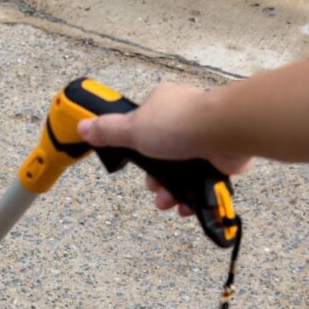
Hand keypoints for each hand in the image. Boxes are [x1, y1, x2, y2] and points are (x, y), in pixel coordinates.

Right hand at [76, 83, 252, 216]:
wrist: (224, 132)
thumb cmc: (180, 123)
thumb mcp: (132, 129)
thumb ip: (108, 131)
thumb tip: (83, 127)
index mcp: (162, 104)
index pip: (143, 128)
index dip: (137, 151)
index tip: (135, 164)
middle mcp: (184, 119)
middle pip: (162, 155)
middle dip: (155, 179)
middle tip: (153, 189)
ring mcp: (204, 138)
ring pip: (181, 171)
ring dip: (172, 192)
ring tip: (169, 203)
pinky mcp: (221, 156)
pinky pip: (202, 180)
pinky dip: (194, 195)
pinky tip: (188, 204)